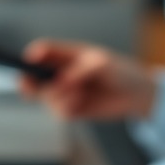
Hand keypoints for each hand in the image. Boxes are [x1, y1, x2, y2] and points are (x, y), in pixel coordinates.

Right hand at [20, 39, 156, 120]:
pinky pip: (59, 112)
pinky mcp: (72, 109)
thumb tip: (62, 82)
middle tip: (28, 85)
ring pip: (46, 97)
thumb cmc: (120, 70)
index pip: (43, 52)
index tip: (30, 59)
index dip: (33, 55)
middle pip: (33, 77)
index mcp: (66, 55)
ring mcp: (65, 92)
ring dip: (59, 97)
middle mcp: (61, 73)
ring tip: (79, 93)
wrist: (136, 95)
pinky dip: (68, 108)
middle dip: (28, 82)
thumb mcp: (101, 64)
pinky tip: (82, 103)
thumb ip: (80, 71)